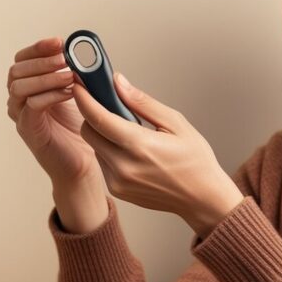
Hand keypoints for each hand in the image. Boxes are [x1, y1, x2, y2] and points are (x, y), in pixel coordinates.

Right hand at [7, 37, 99, 184]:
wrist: (82, 164)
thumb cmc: (80, 131)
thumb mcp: (80, 94)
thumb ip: (77, 73)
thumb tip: (87, 51)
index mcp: (29, 87)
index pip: (23, 59)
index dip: (39, 48)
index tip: (59, 42)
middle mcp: (20, 99)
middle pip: (17, 70)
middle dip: (42, 60)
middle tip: (65, 58)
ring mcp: (21, 115)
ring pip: (19, 86)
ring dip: (45, 77)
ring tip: (69, 76)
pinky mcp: (29, 130)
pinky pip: (31, 106)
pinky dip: (50, 95)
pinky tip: (68, 92)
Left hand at [72, 71, 243, 237]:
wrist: (203, 198)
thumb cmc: (195, 160)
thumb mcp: (175, 123)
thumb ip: (142, 102)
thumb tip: (118, 83)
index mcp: (139, 146)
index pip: (98, 118)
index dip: (84, 98)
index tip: (79, 84)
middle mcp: (123, 166)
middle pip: (88, 131)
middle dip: (92, 114)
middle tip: (106, 103)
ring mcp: (118, 181)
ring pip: (94, 147)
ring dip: (102, 133)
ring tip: (126, 129)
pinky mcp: (117, 190)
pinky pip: (103, 162)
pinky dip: (109, 150)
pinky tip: (130, 149)